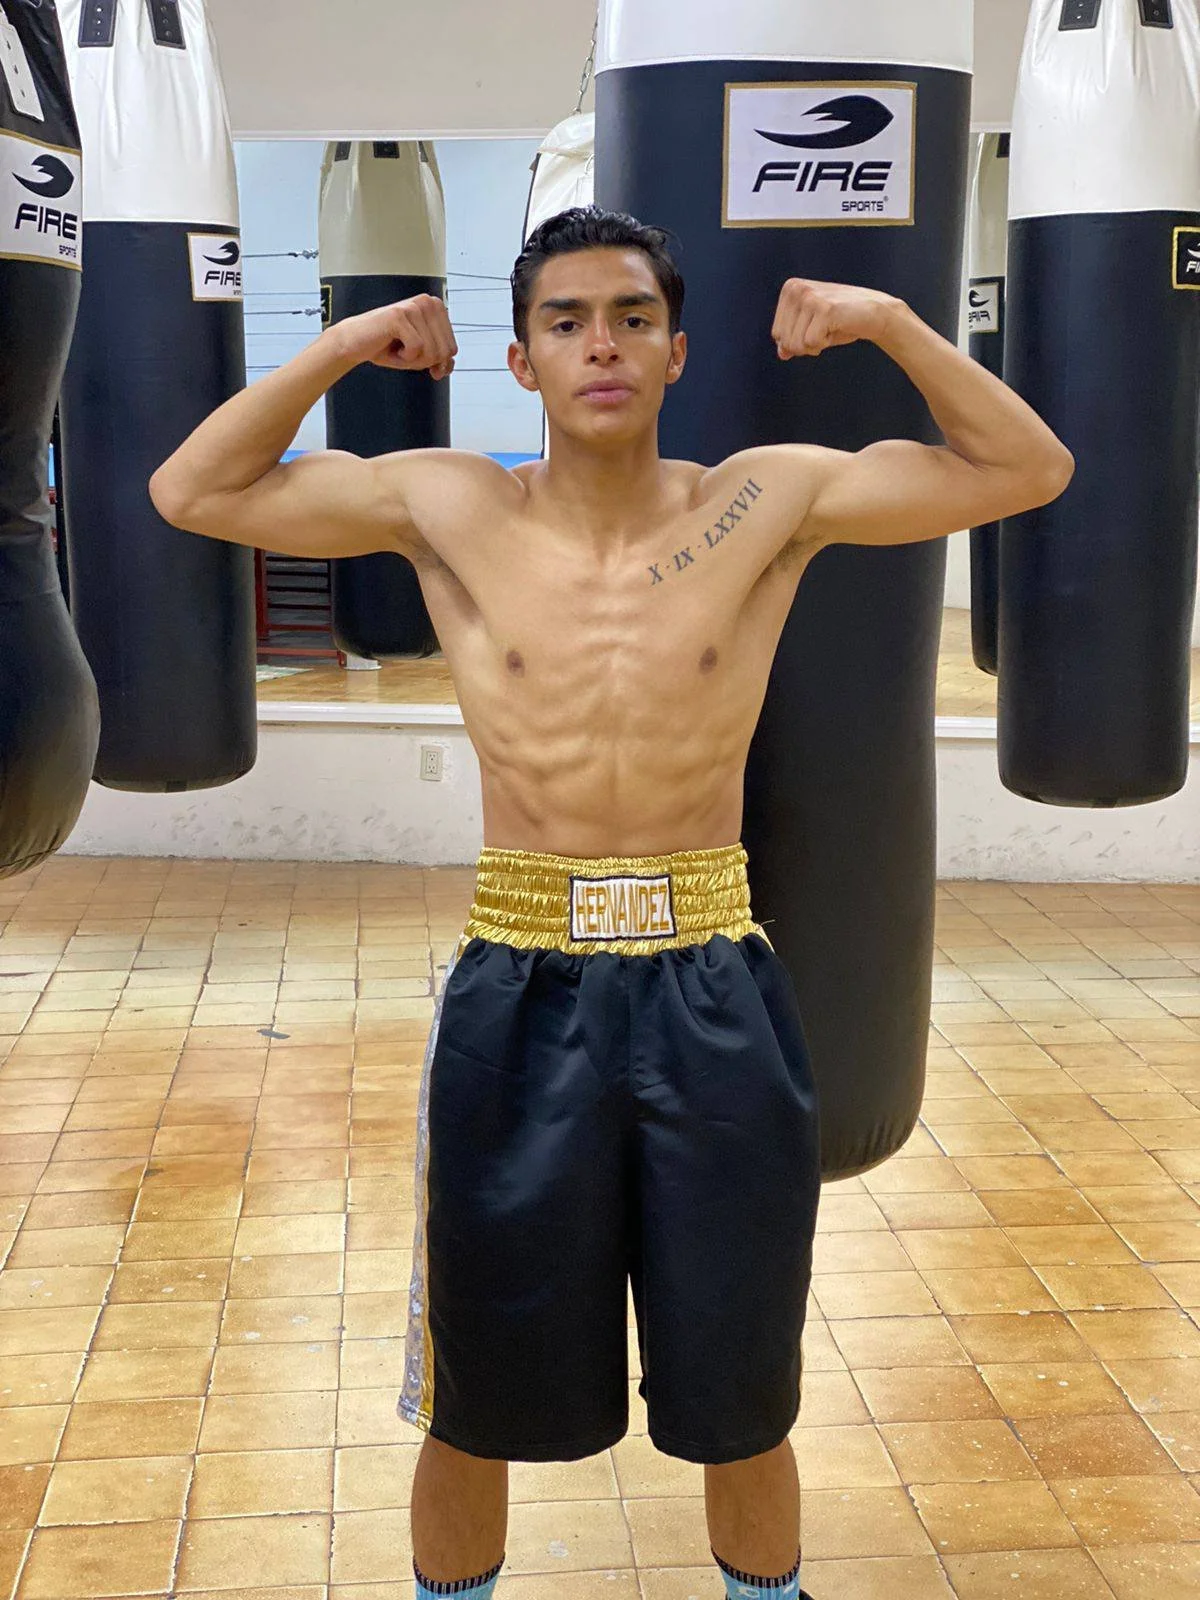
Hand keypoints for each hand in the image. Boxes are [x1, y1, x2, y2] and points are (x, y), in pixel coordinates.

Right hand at [330, 294, 457, 378]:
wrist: (355, 343)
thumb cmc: (386, 346)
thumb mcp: (421, 356)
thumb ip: (441, 360)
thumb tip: (448, 365)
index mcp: (436, 307)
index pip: (452, 349)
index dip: (434, 361)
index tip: (417, 354)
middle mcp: (428, 302)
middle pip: (444, 352)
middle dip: (423, 361)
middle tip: (404, 351)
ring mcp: (414, 307)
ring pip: (431, 352)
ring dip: (412, 359)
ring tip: (397, 346)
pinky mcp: (400, 315)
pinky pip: (416, 350)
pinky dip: (403, 357)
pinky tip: (391, 345)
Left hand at [772, 279, 901, 359]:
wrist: (875, 313)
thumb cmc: (842, 321)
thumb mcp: (811, 329)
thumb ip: (792, 340)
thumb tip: (781, 353)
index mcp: (790, 289)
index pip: (777, 334)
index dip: (797, 340)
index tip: (816, 326)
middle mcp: (796, 289)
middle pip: (785, 341)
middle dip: (805, 345)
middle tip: (825, 329)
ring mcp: (809, 297)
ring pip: (796, 345)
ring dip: (816, 345)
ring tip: (831, 327)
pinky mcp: (824, 309)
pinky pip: (812, 344)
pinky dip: (825, 343)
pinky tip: (837, 327)